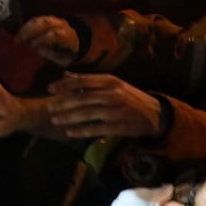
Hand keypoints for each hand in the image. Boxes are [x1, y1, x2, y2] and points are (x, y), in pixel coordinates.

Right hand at [16, 15, 79, 66]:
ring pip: (39, 19)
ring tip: (18, 36)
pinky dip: (27, 25)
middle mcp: (61, 25)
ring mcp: (54, 20)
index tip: (32, 46)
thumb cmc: (67, 53)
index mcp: (67, 35)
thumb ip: (52, 54)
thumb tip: (39, 49)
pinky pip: (36, 19)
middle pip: (46, 23)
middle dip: (31, 31)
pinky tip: (20, 33)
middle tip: (20, 40)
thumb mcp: (63, 59)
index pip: (54, 35)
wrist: (75, 42)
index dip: (42, 39)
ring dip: (27, 27)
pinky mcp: (47, 18)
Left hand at [47, 73, 163, 138]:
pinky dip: (82, 130)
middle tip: (49, 108)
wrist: (156, 114)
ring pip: (88, 113)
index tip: (50, 89)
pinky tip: (70, 132)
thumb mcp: (111, 84)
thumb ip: (87, 81)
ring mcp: (117, 110)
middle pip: (83, 98)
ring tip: (55, 120)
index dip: (64, 84)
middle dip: (63, 103)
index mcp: (109, 81)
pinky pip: (98, 128)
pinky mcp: (121, 126)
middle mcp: (113, 94)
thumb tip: (64, 74)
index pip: (82, 81)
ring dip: (69, 117)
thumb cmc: (128, 96)